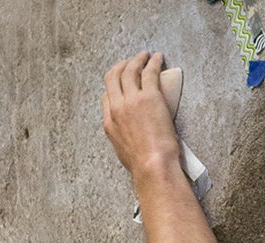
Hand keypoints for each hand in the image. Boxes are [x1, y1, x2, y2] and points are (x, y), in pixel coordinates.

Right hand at [101, 51, 179, 180]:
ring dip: (137, 59)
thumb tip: (130, 138)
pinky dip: (153, 62)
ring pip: (129, 70)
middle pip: (113, 77)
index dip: (114, 86)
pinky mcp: (149, 96)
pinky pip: (149, 72)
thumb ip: (123, 139)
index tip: (122, 82)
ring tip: (145, 55)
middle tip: (131, 62)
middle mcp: (117, 108)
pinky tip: (157, 57)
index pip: (106, 96)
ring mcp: (131, 100)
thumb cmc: (143, 165)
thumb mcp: (124, 153)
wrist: (152, 166)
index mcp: (109, 123)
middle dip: (121, 66)